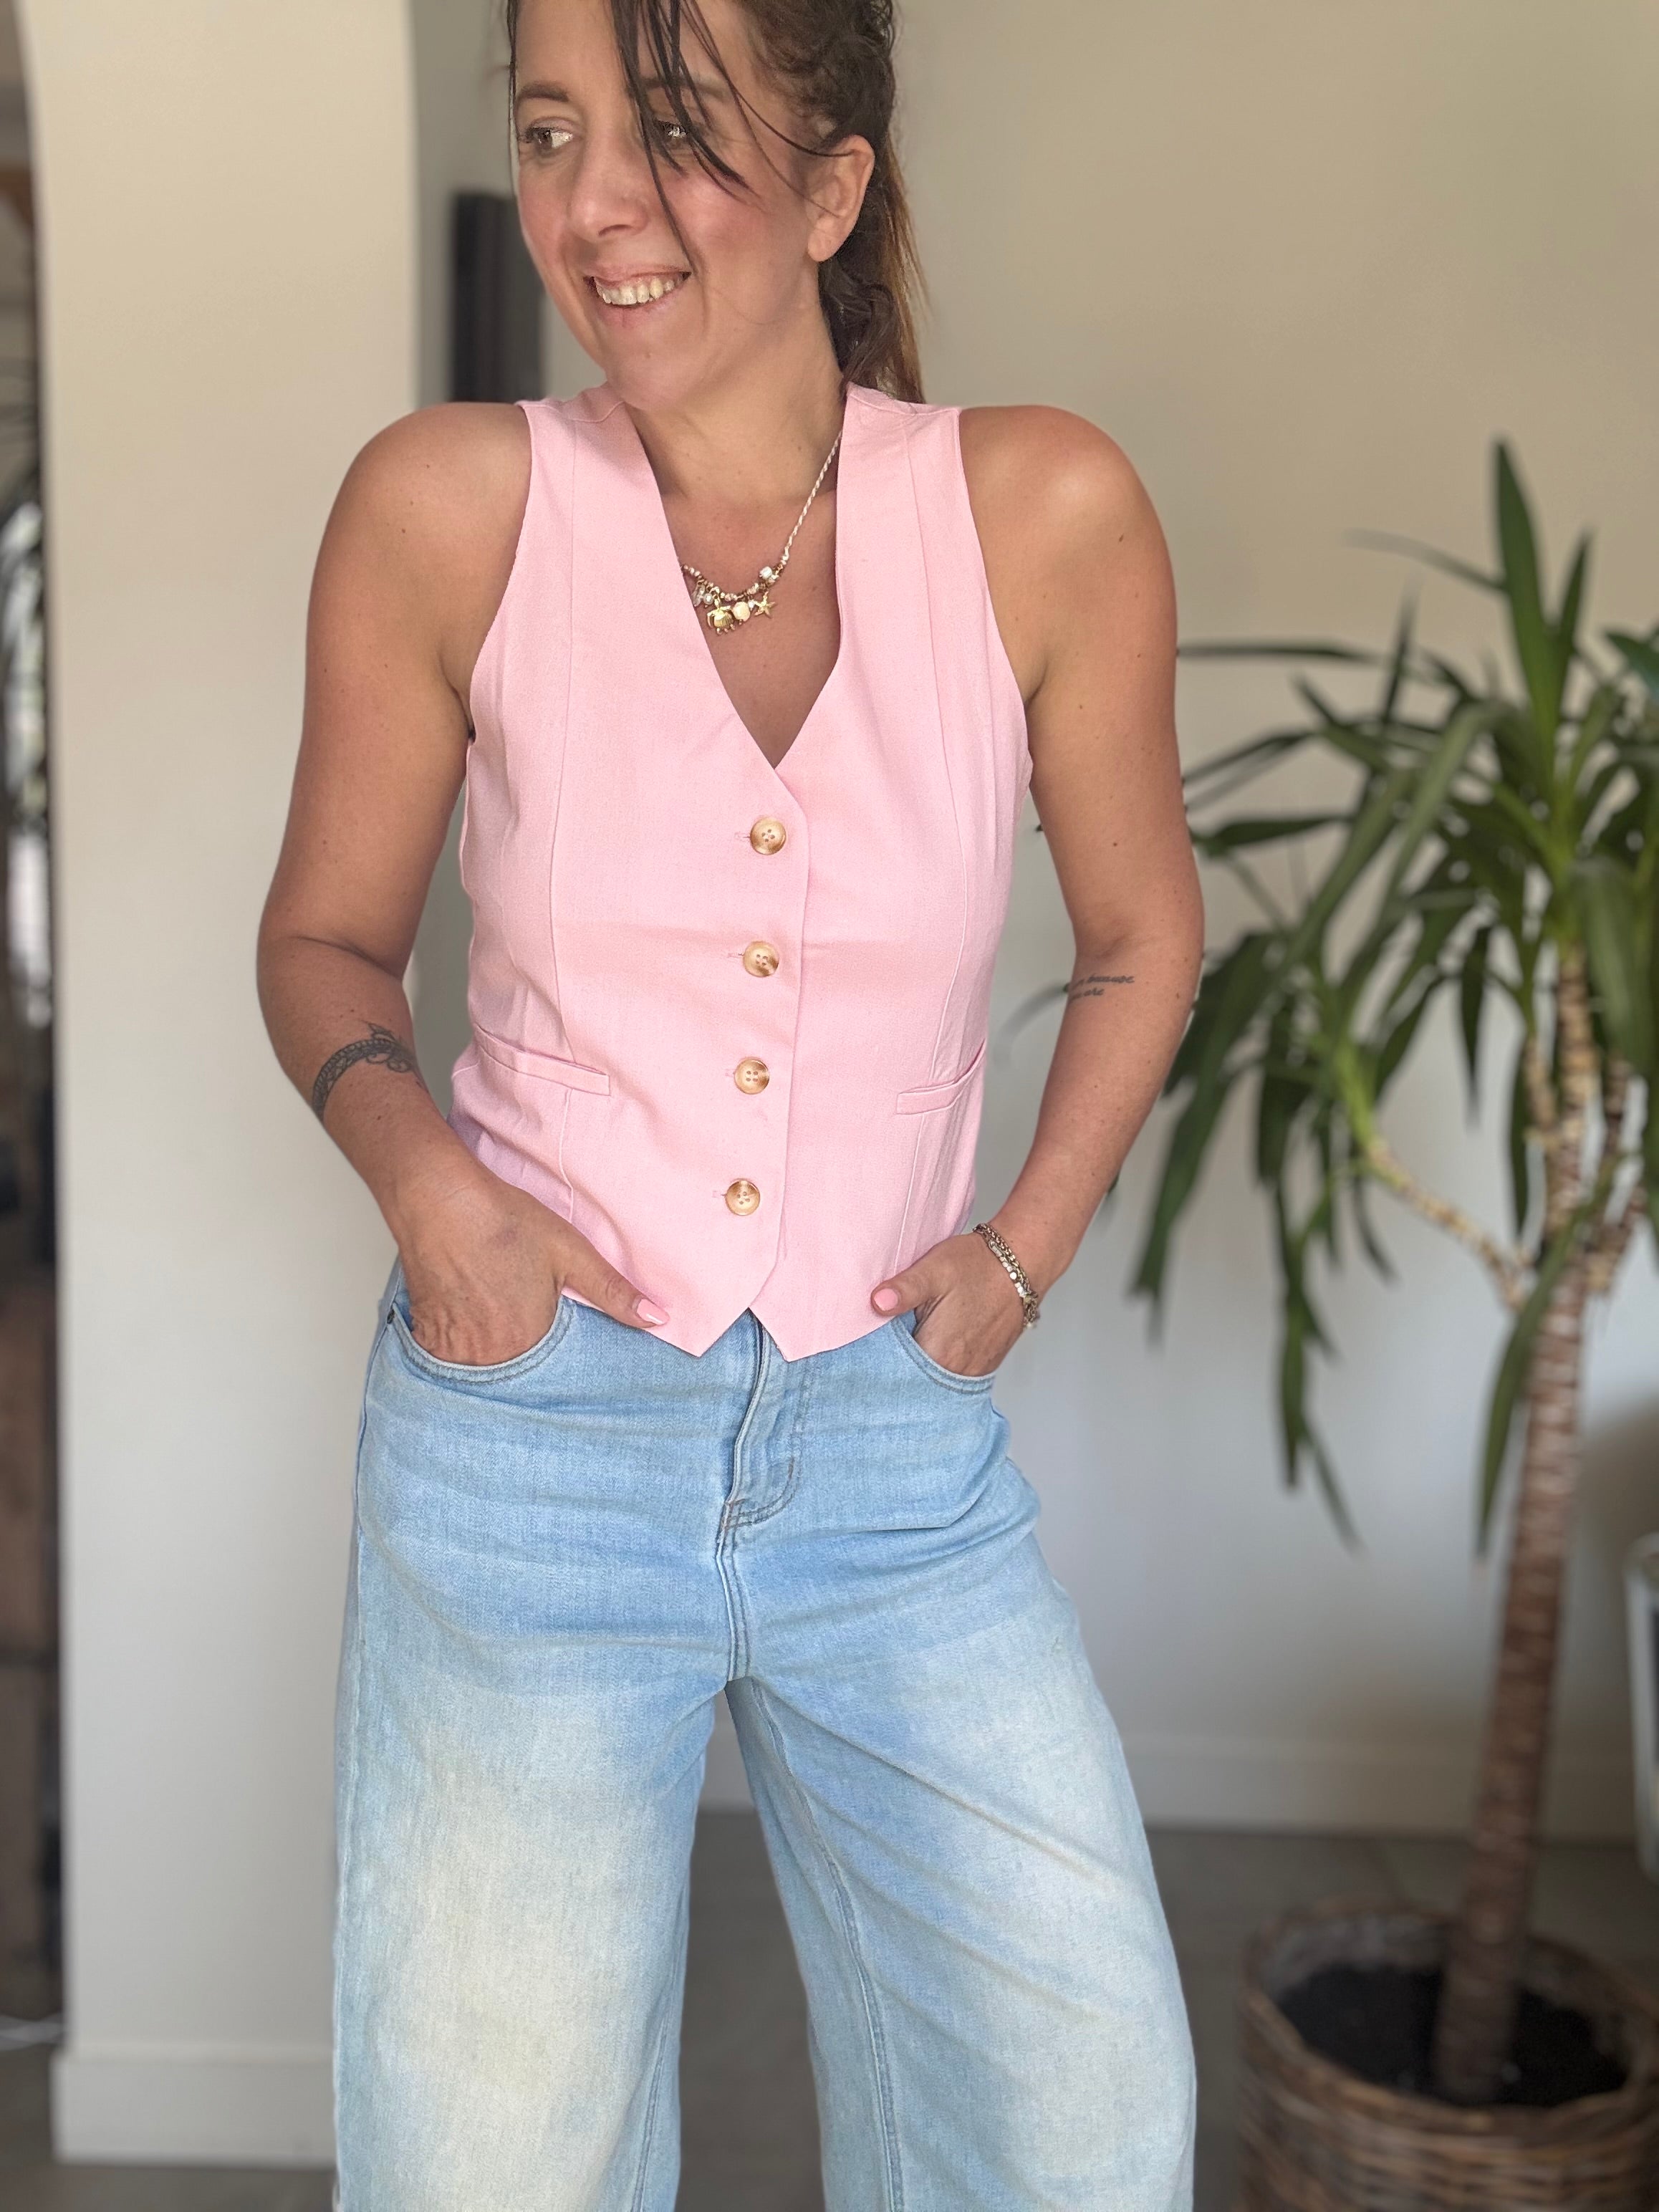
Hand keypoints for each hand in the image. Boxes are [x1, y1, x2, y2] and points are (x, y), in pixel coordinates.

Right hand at [392, 1157, 666, 1365]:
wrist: (438, 1201)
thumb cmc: (504, 1222)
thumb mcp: (571, 1252)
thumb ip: (614, 1292)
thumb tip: (658, 1319)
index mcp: (528, 1340)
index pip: (554, 1377)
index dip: (559, 1363)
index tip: (559, 1350)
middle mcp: (489, 1354)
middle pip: (518, 1374)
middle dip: (527, 1362)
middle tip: (523, 1326)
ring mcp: (453, 1349)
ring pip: (484, 1368)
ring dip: (496, 1357)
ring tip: (499, 1324)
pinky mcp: (428, 1335)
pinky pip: (452, 1359)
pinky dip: (465, 1348)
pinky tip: (471, 1320)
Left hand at [870, 1231, 1028, 1379]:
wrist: (1021, 1261)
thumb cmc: (977, 1264)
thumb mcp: (933, 1269)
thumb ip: (903, 1289)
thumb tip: (877, 1302)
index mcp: (939, 1351)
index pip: (896, 1373)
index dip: (879, 1363)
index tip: (865, 1355)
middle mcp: (957, 1369)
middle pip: (914, 1380)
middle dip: (898, 1369)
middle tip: (885, 1349)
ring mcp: (974, 1370)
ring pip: (934, 1380)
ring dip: (920, 1369)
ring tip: (910, 1347)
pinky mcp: (985, 1364)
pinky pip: (953, 1375)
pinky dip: (939, 1366)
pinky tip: (932, 1348)